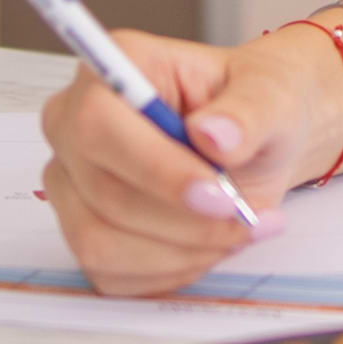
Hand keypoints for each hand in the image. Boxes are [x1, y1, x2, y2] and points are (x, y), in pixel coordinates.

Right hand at [39, 26, 338, 295]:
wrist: (256, 142)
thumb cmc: (254, 106)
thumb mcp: (272, 96)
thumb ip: (248, 112)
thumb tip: (214, 134)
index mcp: (112, 69)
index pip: (100, 125)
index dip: (156, 169)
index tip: (219, 196)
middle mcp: (73, 124)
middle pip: (103, 194)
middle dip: (185, 222)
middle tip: (247, 219)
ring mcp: (70, 182)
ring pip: (101, 243)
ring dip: (181, 251)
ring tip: (236, 229)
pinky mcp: (82, 230)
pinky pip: (111, 273)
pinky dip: (171, 269)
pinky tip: (207, 244)